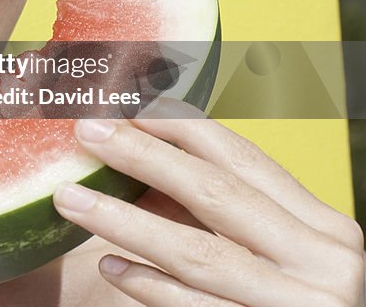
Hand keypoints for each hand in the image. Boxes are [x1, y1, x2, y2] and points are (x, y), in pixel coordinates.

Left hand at [52, 99, 364, 305]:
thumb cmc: (299, 304)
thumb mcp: (286, 254)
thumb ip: (231, 214)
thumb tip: (142, 157)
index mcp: (323, 227)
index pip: (242, 159)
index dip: (179, 127)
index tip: (125, 107)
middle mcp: (320, 262)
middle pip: (215, 193)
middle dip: (143, 156)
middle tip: (86, 132)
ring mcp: (295, 306)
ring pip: (195, 252)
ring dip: (123, 220)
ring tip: (70, 198)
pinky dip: (148, 285)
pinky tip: (108, 265)